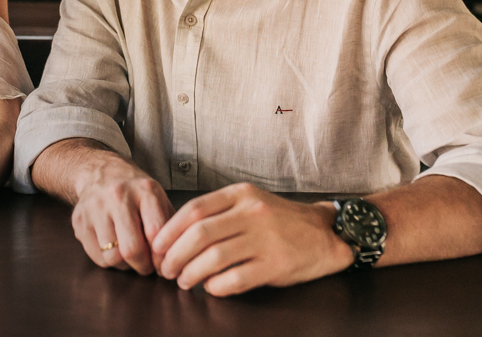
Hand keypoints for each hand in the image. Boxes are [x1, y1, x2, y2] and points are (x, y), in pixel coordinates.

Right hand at [70, 153, 173, 274]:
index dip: (161, 256)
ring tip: (130, 257)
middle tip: (146, 266)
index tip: (163, 263)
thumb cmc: (135, 191)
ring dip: (125, 265)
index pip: (155, 232)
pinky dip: (108, 261)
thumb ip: (169, 225)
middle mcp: (118, 196)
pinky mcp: (79, 220)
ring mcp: (96, 207)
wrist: (100, 171)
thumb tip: (172, 258)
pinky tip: (114, 250)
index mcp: (145, 190)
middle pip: (132, 249)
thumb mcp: (158, 198)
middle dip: (143, 266)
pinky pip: (96, 257)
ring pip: (112, 257)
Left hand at [151, 183, 353, 295]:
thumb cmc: (279, 220)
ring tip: (183, 280)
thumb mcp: (250, 202)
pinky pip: (235, 279)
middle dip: (174, 255)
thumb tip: (176, 236)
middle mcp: (252, 213)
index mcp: (241, 194)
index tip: (157, 247)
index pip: (194, 209)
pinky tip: (210, 287)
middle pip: (199, 234)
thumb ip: (218, 212)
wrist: (324, 234)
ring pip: (214, 258)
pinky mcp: (275, 265)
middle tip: (165, 269)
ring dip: (191, 273)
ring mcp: (265, 239)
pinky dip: (215, 286)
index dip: (169, 231)